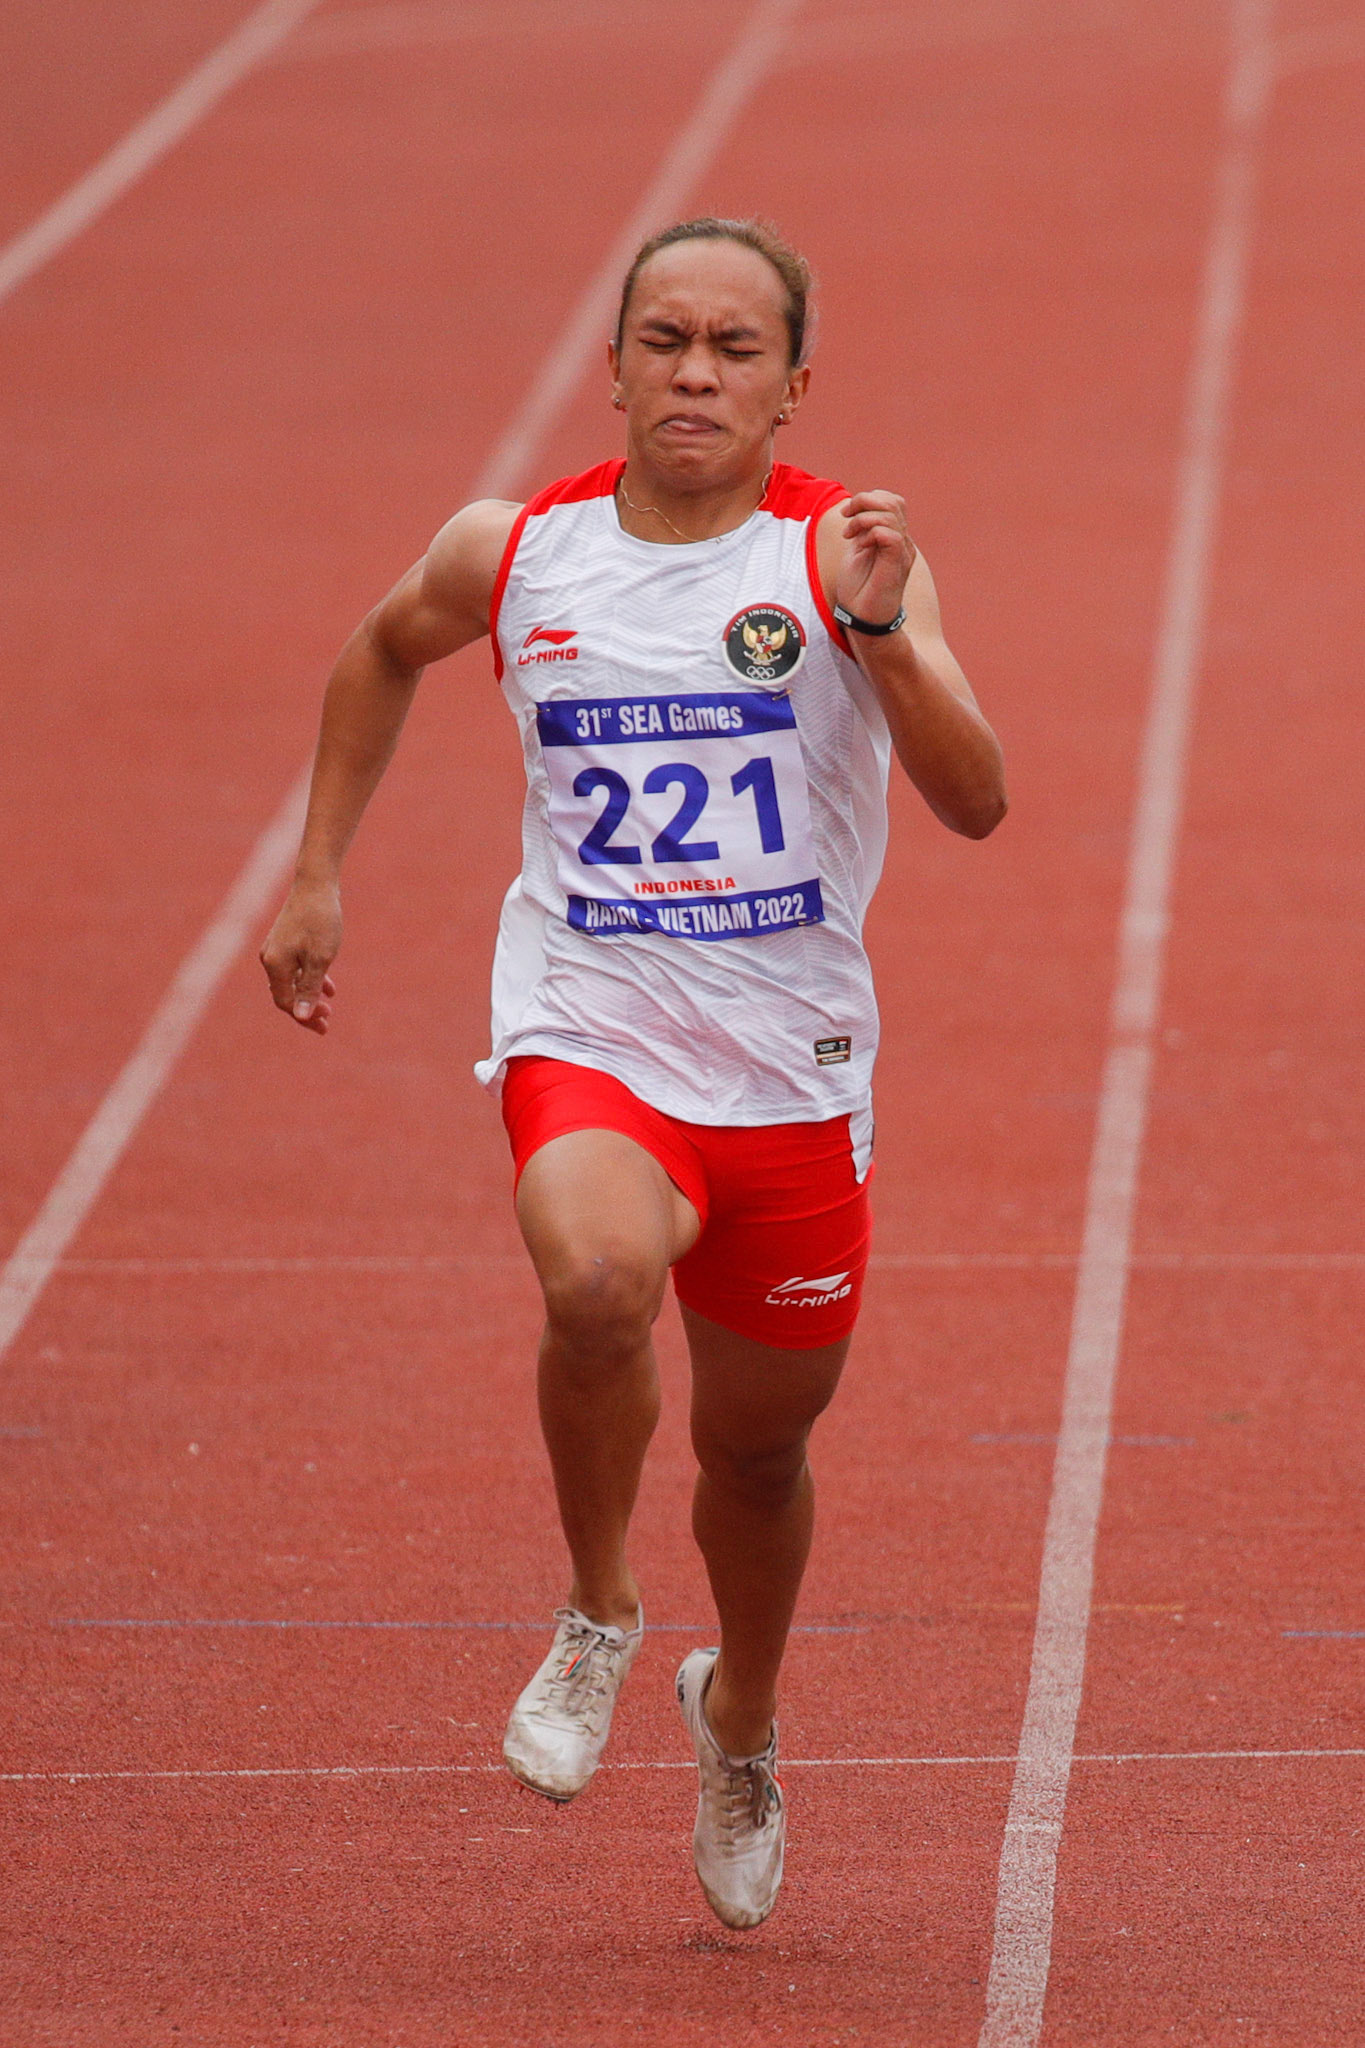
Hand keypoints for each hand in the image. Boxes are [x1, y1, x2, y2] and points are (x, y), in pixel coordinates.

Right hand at [260, 882, 340, 1033]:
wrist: (316, 883)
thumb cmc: (320, 920)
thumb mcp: (320, 958)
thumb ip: (309, 988)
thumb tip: (302, 1017)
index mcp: (275, 965)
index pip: (286, 1002)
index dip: (304, 1017)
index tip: (325, 1024)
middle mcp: (270, 959)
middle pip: (286, 994)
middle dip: (306, 1010)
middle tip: (327, 1022)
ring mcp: (277, 949)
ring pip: (291, 982)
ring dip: (308, 996)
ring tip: (328, 1008)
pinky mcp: (286, 941)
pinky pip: (295, 968)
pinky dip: (310, 979)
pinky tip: (329, 987)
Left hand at [836, 491, 916, 626]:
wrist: (863, 620)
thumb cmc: (859, 590)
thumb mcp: (857, 552)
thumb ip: (862, 531)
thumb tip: (857, 509)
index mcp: (894, 537)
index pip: (892, 501)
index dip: (869, 499)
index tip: (847, 515)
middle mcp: (903, 542)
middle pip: (893, 502)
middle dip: (864, 502)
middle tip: (847, 519)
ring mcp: (903, 552)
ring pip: (890, 514)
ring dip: (863, 519)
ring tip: (850, 536)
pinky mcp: (898, 564)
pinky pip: (890, 534)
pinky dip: (869, 533)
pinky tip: (860, 546)